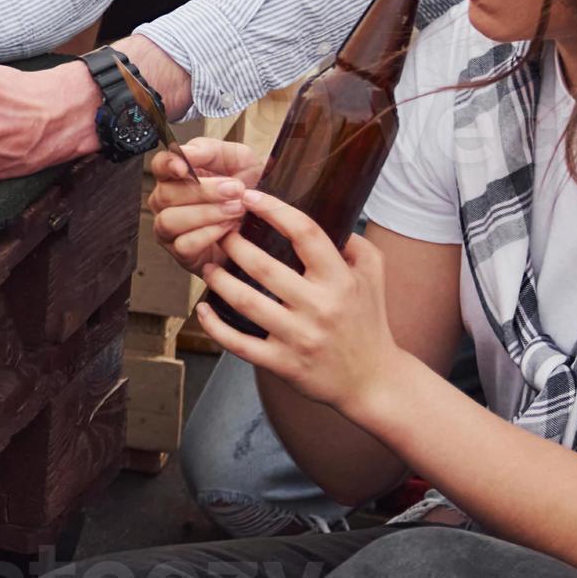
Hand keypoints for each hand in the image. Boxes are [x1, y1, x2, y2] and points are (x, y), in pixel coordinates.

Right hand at [149, 135, 264, 277]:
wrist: (265, 219)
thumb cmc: (246, 186)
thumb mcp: (237, 159)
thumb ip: (210, 150)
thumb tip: (185, 152)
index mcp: (174, 175)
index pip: (158, 166)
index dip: (167, 166)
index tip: (183, 167)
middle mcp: (165, 202)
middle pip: (166, 195)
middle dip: (203, 192)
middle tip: (234, 190)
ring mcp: (169, 229)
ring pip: (170, 221)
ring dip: (206, 214)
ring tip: (235, 210)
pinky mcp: (181, 253)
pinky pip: (184, 245)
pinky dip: (207, 235)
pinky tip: (228, 228)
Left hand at [195, 187, 401, 419]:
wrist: (374, 381)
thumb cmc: (368, 321)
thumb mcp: (373, 276)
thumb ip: (353, 242)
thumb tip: (326, 210)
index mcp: (341, 281)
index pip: (306, 234)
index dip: (274, 210)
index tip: (249, 196)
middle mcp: (320, 307)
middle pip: (264, 267)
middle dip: (234, 244)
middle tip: (219, 232)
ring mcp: (300, 337)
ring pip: (245, 302)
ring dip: (219, 280)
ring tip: (209, 265)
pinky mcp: (284, 364)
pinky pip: (239, 343)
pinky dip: (214, 325)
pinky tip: (202, 308)